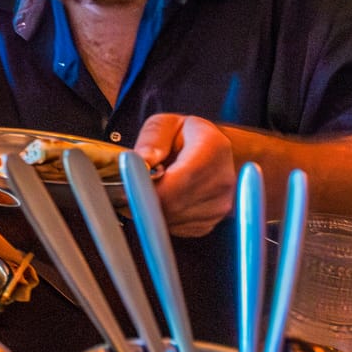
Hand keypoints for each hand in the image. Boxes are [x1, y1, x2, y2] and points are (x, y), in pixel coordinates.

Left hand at [134, 113, 236, 237]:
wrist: (213, 153)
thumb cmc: (186, 136)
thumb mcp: (166, 124)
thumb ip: (152, 138)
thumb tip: (142, 161)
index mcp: (213, 148)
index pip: (178, 181)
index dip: (148, 189)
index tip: (128, 185)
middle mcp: (222, 181)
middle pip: (172, 205)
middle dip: (145, 199)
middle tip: (133, 186)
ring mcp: (219, 207)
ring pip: (170, 219)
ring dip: (153, 208)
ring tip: (155, 187)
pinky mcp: (208, 224)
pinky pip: (174, 228)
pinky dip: (163, 217)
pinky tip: (166, 198)